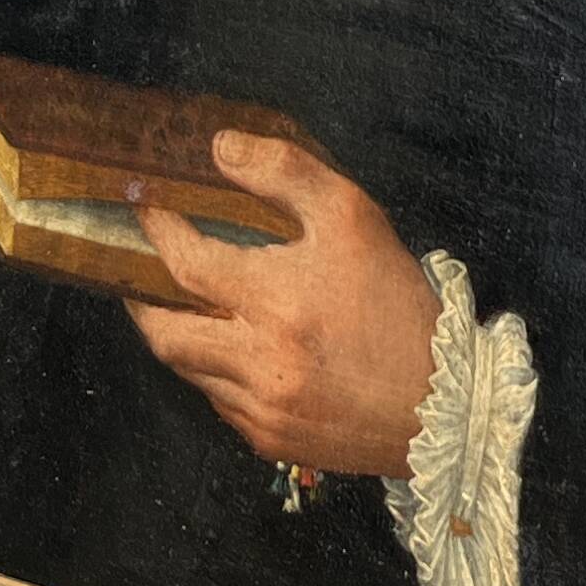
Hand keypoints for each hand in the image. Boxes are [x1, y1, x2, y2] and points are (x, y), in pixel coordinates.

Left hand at [127, 131, 438, 478]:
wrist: (444, 402)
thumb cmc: (400, 304)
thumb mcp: (355, 218)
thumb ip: (286, 172)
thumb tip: (221, 147)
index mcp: (278, 301)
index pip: (186, 263)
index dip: (157, 230)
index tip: (145, 205)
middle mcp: (259, 360)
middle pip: (164, 332)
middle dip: (142, 299)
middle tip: (141, 270)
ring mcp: (260, 407)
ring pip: (188, 369)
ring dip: (180, 333)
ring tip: (187, 303)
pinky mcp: (269, 438)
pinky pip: (220, 402)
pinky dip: (217, 371)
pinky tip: (239, 348)